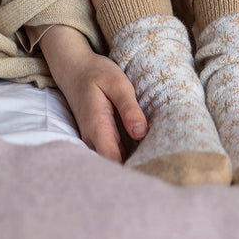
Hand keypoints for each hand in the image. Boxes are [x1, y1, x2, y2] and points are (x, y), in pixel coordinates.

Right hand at [38, 25, 147, 162]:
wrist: (74, 68)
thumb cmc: (96, 74)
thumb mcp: (118, 84)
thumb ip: (129, 108)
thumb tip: (141, 133)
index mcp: (98, 128)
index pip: (113, 161)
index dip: (132, 170)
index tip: (155, 170)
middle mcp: (92, 139)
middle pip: (113, 166)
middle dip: (136, 169)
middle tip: (164, 169)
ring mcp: (93, 139)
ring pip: (113, 161)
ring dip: (132, 162)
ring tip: (158, 163)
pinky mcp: (98, 137)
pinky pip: (112, 152)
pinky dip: (127, 155)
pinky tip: (146, 151)